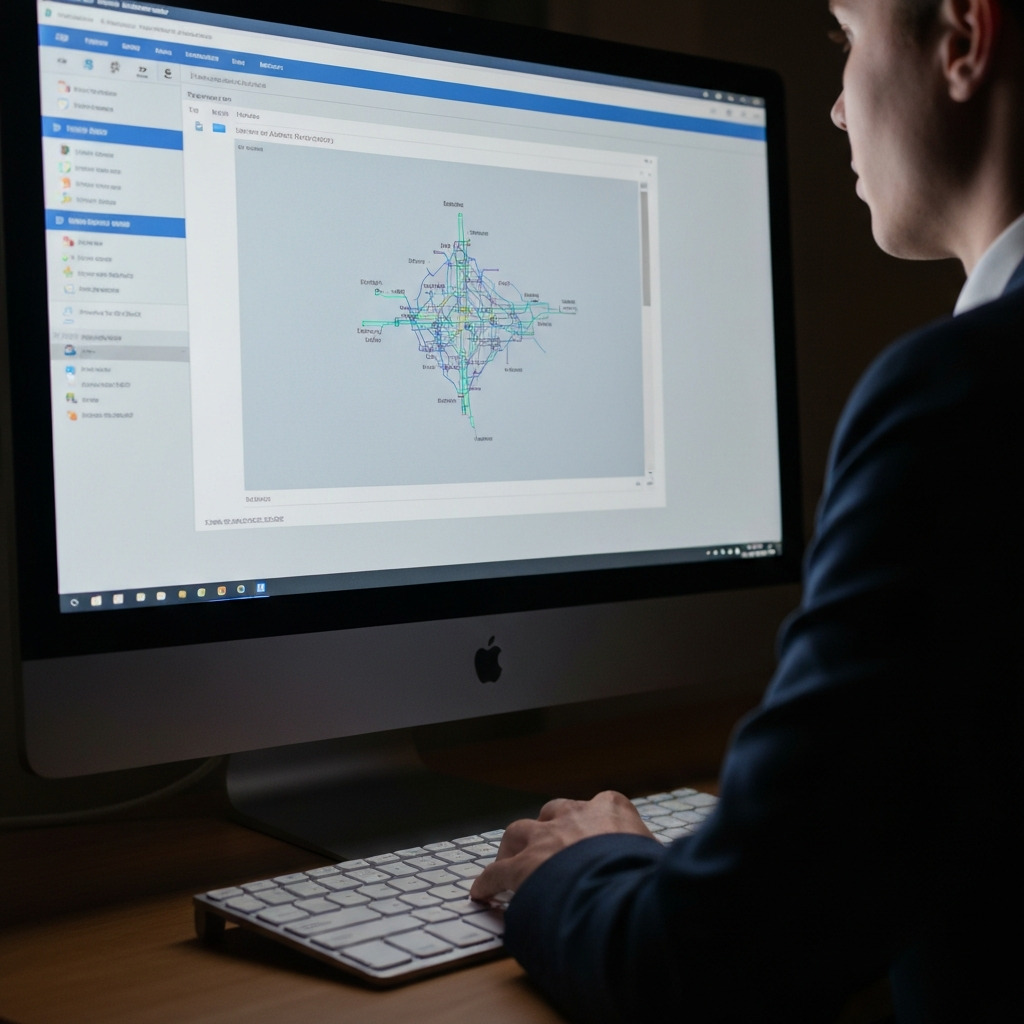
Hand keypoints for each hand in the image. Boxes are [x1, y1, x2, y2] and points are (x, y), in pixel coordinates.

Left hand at [470, 790, 653, 901]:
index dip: (593, 823)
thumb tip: (672, 871)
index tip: (592, 834)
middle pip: (555, 811)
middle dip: (551, 826)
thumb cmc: (649, 876)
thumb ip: (651, 856)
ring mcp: (546, 838)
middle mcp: (575, 816)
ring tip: (511, 861)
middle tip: (549, 846)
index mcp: (611, 809)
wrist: (622, 891)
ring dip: (515, 846)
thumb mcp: (659, 857)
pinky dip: (488, 882)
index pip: (601, 806)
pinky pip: (497, 872)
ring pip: (520, 831)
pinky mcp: (523, 867)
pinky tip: (481, 892)